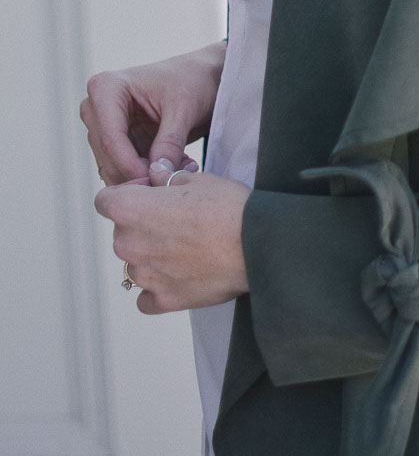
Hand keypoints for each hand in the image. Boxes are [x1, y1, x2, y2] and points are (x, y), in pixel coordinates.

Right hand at [80, 42, 226, 184]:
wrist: (200, 77)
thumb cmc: (192, 80)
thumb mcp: (185, 107)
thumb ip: (170, 141)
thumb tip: (157, 174)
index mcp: (106, 88)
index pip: (110, 139)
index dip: (132, 166)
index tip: (157, 181)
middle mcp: (95, 107)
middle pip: (108, 157)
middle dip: (140, 174)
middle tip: (175, 177)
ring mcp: (102, 126)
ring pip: (113, 169)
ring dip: (145, 176)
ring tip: (180, 169)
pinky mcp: (114, 142)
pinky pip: (122, 170)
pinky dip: (146, 175)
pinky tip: (172, 167)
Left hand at [95, 171, 250, 312]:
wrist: (255, 244)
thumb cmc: (227, 208)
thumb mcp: (195, 179)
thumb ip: (165, 178)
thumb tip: (157, 175)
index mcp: (131, 210)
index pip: (105, 200)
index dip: (127, 192)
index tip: (149, 192)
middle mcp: (129, 245)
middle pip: (122, 231)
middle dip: (143, 223)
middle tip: (177, 216)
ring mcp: (144, 276)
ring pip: (136, 262)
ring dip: (153, 253)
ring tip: (187, 245)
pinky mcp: (163, 300)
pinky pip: (147, 295)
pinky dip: (159, 285)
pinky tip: (182, 272)